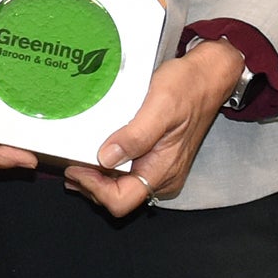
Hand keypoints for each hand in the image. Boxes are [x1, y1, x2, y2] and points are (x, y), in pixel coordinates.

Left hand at [61, 39, 245, 218]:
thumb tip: (106, 158)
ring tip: (74, 159)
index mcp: (163, 171)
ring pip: (120, 188)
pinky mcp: (157, 160)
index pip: (120, 201)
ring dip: (96, 178)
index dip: (93, 188)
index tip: (74, 166)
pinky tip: (93, 154)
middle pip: (117, 198)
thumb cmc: (188, 87)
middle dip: (90, 185)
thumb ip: (135, 136)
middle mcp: (162, 177)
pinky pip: (127, 174)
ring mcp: (160, 170)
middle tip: (68, 162)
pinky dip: (106, 169)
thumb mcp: (160, 106)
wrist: (209, 77)